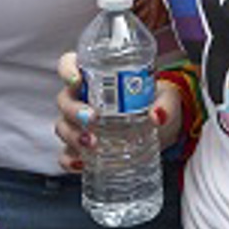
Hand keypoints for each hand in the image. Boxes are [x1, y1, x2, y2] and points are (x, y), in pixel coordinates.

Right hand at [54, 51, 183, 171]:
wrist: (162, 131)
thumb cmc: (157, 103)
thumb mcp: (166, 98)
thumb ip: (165, 104)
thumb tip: (158, 116)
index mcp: (97, 76)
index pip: (70, 64)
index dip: (67, 69)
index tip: (76, 79)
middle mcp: (82, 98)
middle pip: (64, 99)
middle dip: (73, 110)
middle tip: (92, 118)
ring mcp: (79, 124)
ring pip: (62, 126)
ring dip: (72, 135)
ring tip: (92, 144)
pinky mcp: (83, 148)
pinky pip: (67, 154)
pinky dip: (69, 159)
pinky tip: (81, 163)